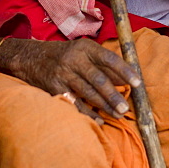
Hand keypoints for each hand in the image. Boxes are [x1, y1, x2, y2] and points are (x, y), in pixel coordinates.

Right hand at [0, 38, 139, 121]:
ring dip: (104, 106)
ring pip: (88, 93)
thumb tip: (127, 81)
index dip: (124, 71)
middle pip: (98, 79)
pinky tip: (99, 119)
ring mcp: (63, 73)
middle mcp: (74, 59)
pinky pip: (75, 103)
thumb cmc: (64, 56)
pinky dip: (88, 112)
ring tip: (117, 115)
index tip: (137, 83)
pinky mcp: (55, 87)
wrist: (30, 57)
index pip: (109, 58)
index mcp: (85, 47)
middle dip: (113, 95)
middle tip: (125, 109)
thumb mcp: (83, 53)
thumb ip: (104, 64)